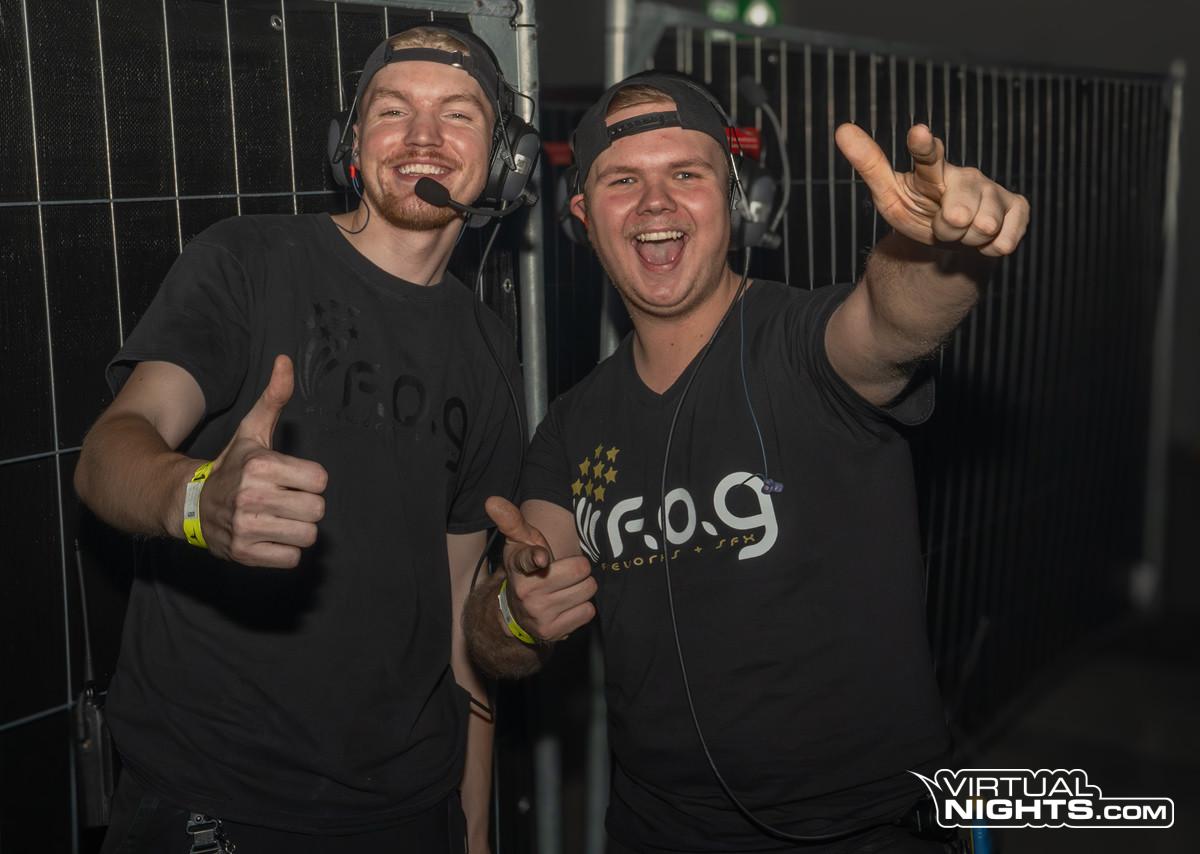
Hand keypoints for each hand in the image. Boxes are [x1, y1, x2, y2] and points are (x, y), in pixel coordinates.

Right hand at [199, 355, 327, 567]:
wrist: (188, 503)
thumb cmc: (232, 466)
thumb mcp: (252, 431)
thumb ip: (274, 398)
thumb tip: (286, 359)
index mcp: (261, 465)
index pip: (320, 479)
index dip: (309, 479)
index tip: (290, 478)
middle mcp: (252, 496)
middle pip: (317, 510)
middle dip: (306, 506)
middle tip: (284, 501)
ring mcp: (246, 527)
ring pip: (308, 536)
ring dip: (297, 530)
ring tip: (277, 519)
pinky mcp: (244, 554)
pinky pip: (291, 559)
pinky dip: (285, 551)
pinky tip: (269, 537)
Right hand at [485, 496, 595, 641]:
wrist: (518, 612)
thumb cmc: (526, 568)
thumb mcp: (520, 542)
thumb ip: (512, 520)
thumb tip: (491, 500)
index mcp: (519, 565)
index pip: (528, 559)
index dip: (537, 557)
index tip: (542, 558)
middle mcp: (527, 592)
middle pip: (581, 571)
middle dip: (579, 569)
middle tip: (565, 573)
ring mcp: (539, 614)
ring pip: (587, 591)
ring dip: (582, 589)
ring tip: (565, 589)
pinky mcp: (552, 632)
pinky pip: (588, 612)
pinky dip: (582, 608)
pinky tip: (567, 606)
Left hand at [835, 122, 1029, 256]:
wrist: (948, 241)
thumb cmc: (918, 211)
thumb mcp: (889, 195)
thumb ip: (870, 164)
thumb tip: (841, 129)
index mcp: (932, 171)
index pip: (928, 156)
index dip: (924, 146)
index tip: (918, 133)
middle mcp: (965, 174)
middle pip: (959, 213)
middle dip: (948, 229)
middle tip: (943, 224)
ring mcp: (994, 189)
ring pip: (983, 227)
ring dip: (968, 239)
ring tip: (961, 230)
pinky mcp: (1017, 206)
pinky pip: (1005, 239)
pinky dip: (991, 248)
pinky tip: (985, 237)